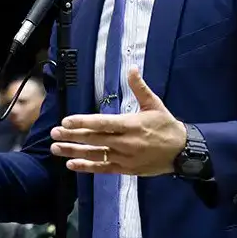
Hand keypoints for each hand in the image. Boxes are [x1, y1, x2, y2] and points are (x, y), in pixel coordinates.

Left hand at [50, 68, 186, 174]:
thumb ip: (140, 88)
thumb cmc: (166, 126)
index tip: (66, 121)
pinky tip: (72, 164)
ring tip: (56, 148)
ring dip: (74, 152)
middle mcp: (125, 142)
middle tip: (54, 133)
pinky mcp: (125, 169)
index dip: (83, 122)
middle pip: (94, 139)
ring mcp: (124, 158)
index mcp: (131, 125)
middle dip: (72, 136)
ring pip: (95, 155)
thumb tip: (131, 68)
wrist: (182, 152)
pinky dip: (87, 167)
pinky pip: (103, 169)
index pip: (102, 123)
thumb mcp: (155, 104)